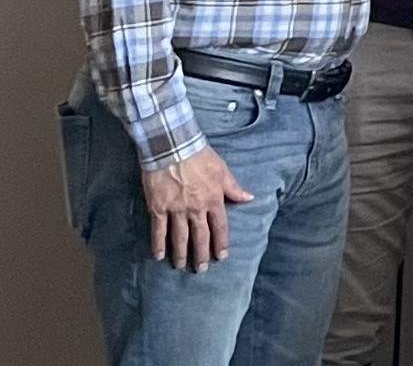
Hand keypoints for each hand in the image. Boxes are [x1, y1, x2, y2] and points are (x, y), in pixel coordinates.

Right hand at [141, 147, 251, 271]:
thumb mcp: (223, 170)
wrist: (173, 147)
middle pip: (200, 236)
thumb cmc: (200, 156)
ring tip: (182, 266)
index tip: (222, 256)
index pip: (220, 226)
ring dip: (181, 253)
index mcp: (214, 199)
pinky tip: (159, 256)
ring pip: (180, 237)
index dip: (221, 242)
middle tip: (202, 269)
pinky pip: (159, 230)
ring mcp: (177, 210)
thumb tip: (249, 198)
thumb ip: (234, 188)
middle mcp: (196, 208)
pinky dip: (158, 244)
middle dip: (201, 254)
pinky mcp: (158, 208)